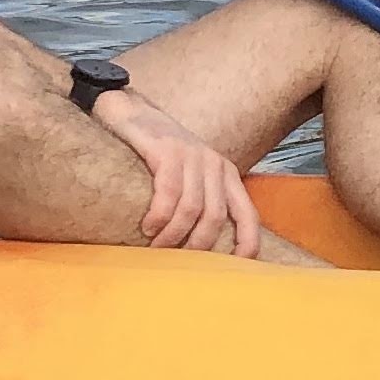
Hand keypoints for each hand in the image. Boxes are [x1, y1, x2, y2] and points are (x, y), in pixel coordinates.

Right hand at [95, 86, 253, 254]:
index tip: (237, 266)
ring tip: (157, 247)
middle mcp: (214, 164)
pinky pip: (169, 192)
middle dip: (196, 245)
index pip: (247, 214)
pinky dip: (159, 216)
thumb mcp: (191, 174)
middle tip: (176, 260)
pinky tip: (148, 226)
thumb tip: (201, 245)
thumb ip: (202, 200)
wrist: (130, 112)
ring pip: (192, 209)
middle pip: (215, 218)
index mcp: (226, 174)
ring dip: (173, 235)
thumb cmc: (159, 152)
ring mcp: (192, 155)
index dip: (248, 242)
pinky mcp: (167, 150)